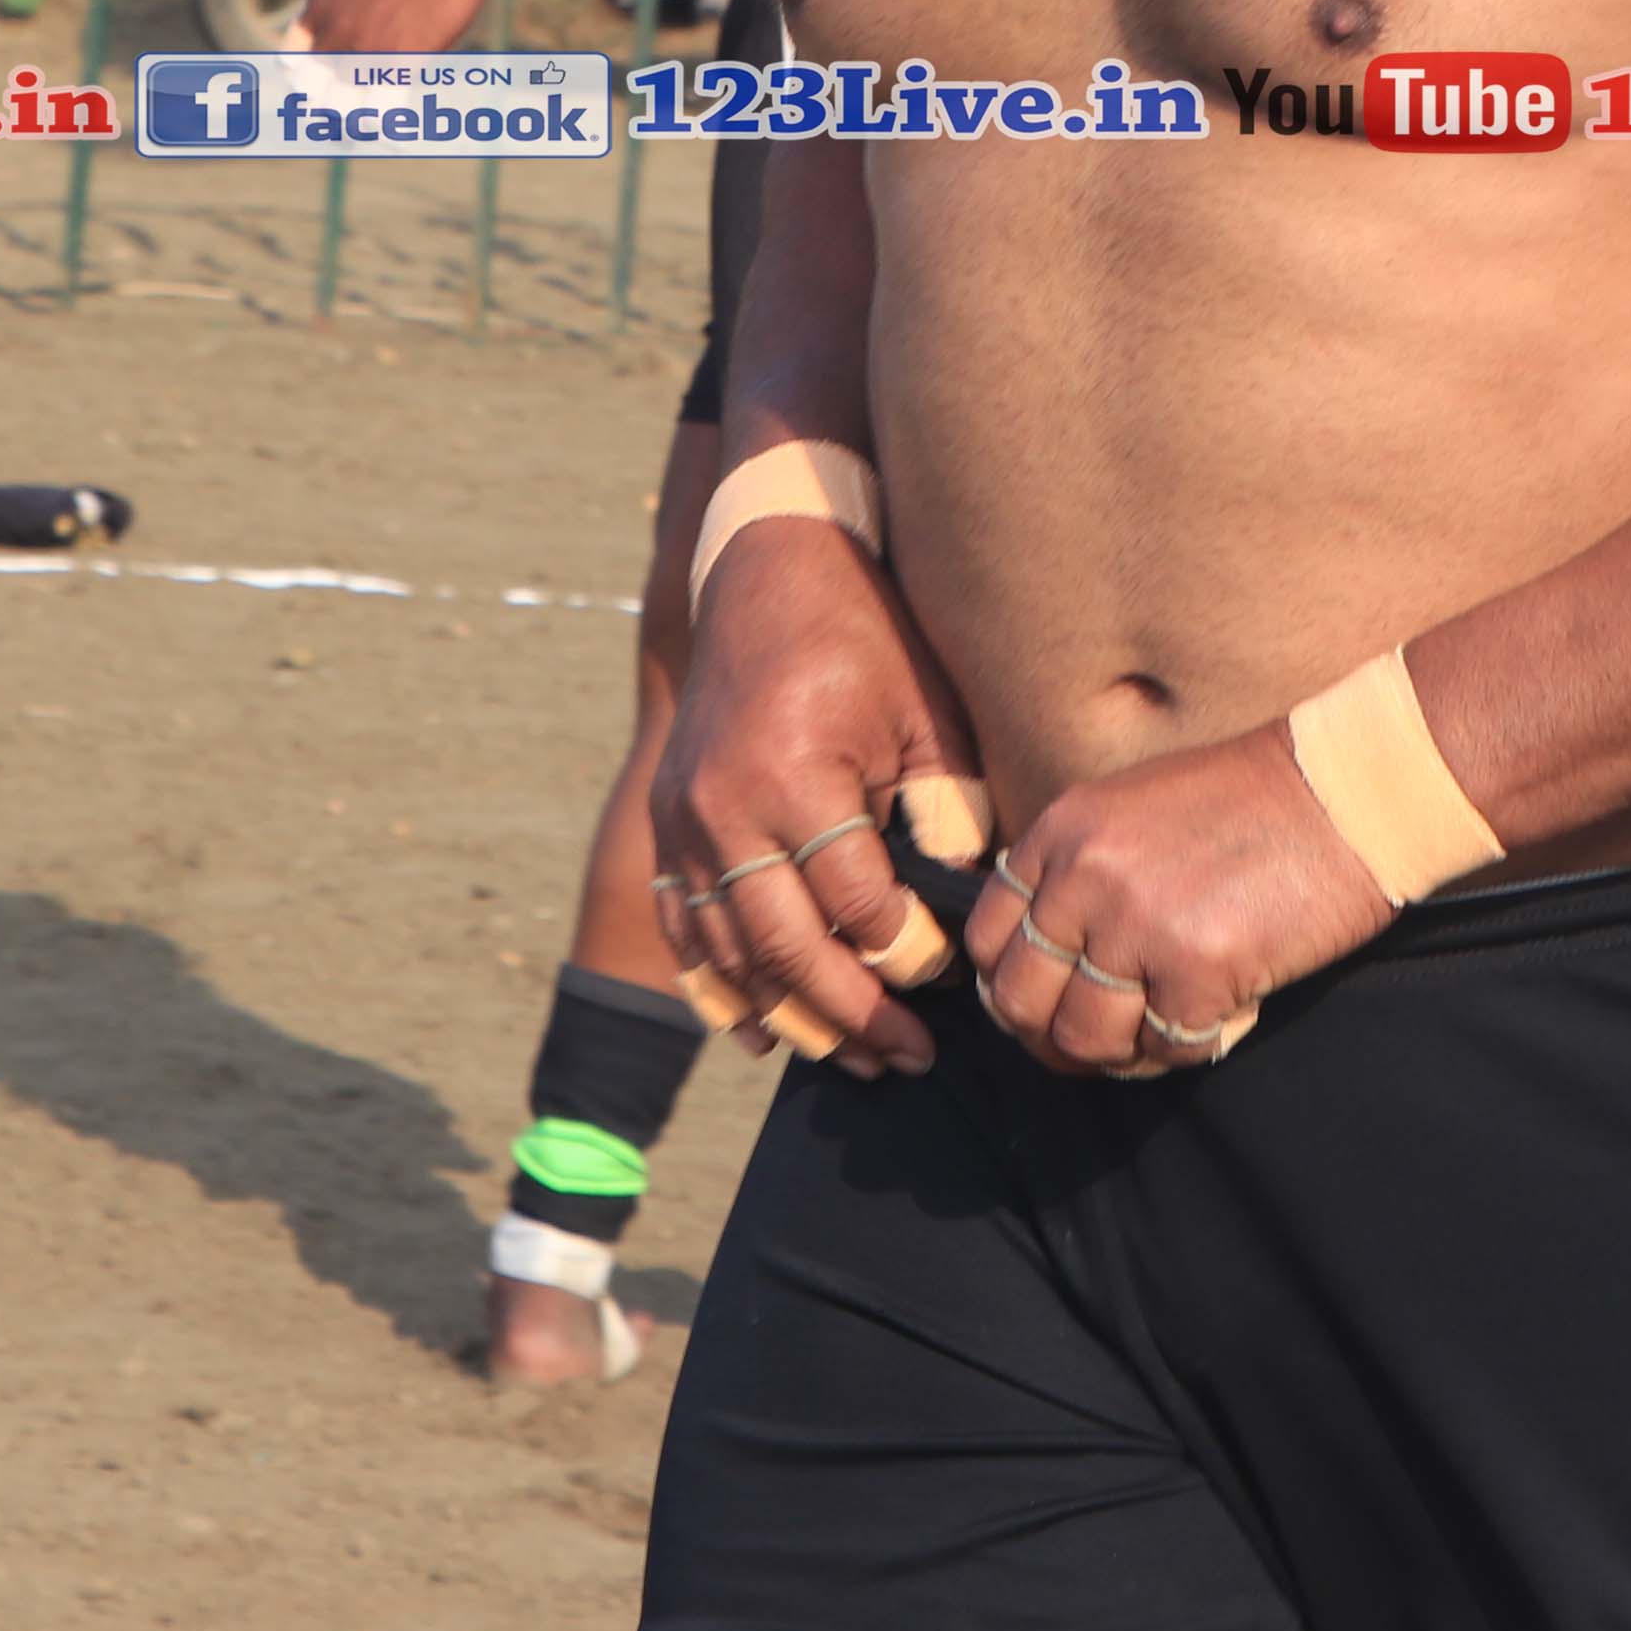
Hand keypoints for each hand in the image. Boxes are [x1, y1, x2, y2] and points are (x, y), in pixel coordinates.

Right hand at [651, 516, 984, 1075]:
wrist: (766, 571)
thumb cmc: (865, 635)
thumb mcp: (926, 709)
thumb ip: (946, 807)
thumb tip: (963, 904)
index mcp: (796, 775)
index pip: (857, 906)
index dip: (907, 956)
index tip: (949, 979)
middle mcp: (726, 809)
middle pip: (788, 948)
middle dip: (853, 1016)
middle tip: (908, 1058)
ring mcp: (686, 820)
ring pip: (731, 955)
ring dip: (791, 1018)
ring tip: (853, 1059)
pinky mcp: (667, 822)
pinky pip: (687, 927)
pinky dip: (720, 988)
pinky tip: (760, 1032)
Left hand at [963, 723, 1395, 1078]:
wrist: (1346, 791)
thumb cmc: (1252, 802)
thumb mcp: (1134, 809)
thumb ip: (1079, 871)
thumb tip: (1044, 960)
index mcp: (1063, 831)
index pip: (987, 937)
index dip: (1008, 987)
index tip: (1043, 1005)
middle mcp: (1084, 876)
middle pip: (1020, 1000)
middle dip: (1050, 1038)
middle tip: (1098, 1045)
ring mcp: (1137, 924)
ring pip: (1083, 1037)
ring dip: (1121, 1052)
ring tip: (1161, 1033)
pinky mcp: (1196, 970)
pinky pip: (1164, 1047)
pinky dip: (1188, 1047)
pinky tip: (1217, 1020)